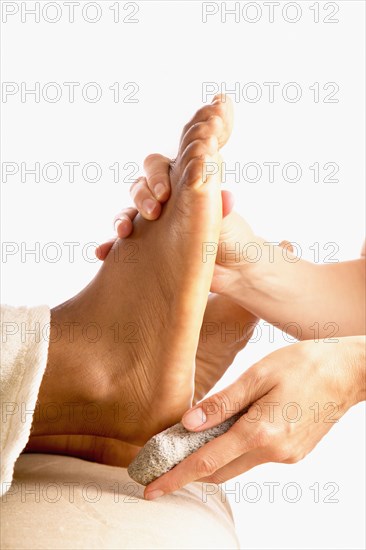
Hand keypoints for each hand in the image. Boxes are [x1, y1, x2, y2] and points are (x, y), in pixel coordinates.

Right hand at [95, 153, 260, 294]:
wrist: (233, 273)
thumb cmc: (233, 238)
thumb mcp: (228, 222)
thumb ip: (222, 208)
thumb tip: (227, 197)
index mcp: (182, 185)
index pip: (159, 167)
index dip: (156, 174)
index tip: (165, 193)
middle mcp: (165, 200)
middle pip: (140, 186)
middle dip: (141, 196)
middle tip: (154, 213)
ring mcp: (153, 224)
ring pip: (127, 212)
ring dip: (122, 219)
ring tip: (124, 233)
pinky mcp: (146, 246)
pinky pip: (122, 244)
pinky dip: (110, 247)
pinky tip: (104, 253)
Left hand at [143, 336, 365, 498]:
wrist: (348, 372)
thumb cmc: (303, 364)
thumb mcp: (258, 375)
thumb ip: (222, 402)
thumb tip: (188, 424)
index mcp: (260, 432)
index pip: (206, 461)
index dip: (176, 477)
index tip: (151, 490)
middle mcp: (273, 453)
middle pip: (219, 470)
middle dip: (189, 472)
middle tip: (162, 466)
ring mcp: (286, 457)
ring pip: (237, 465)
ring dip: (211, 460)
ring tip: (188, 447)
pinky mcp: (294, 453)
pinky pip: (255, 458)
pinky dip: (235, 451)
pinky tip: (226, 434)